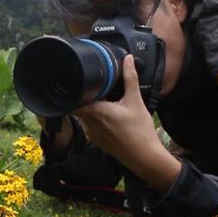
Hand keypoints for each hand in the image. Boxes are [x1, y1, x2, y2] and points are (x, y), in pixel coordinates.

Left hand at [72, 55, 180, 193]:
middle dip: (82, 96)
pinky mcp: (95, 139)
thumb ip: (130, 78)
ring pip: (81, 115)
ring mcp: (90, 133)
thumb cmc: (140, 131)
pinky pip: (87, 124)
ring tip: (99, 98)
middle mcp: (89, 123)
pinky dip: (92, 117)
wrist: (144, 157)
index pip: (73, 99)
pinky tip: (105, 113)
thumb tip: (128, 60)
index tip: (78, 81)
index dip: (73, 90)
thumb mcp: (135, 101)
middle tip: (91, 87)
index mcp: (95, 112)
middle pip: (75, 106)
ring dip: (87, 107)